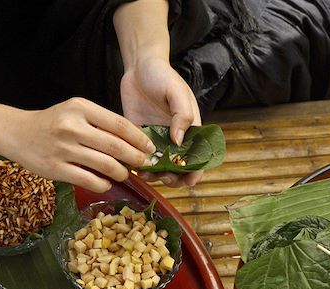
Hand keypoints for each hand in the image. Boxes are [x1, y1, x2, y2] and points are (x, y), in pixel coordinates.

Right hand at [0, 97, 155, 192]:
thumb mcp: (75, 111)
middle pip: (115, 146)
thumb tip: (132, 141)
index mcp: (81, 108)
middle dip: (135, 158)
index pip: (119, 125)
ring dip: (121, 172)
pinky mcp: (56, 169)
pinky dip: (103, 184)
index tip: (149, 147)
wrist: (17, 133)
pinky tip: (106, 183)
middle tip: (143, 164)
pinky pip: (89, 180)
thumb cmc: (52, 122)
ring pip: (105, 165)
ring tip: (125, 174)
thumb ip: (100, 122)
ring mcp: (64, 149)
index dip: (139, 138)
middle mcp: (72, 127)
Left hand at [120, 56, 202, 186]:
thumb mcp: (177, 92)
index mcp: (189, 130)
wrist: (139, 66)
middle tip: (163, 175)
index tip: (188, 181)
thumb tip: (178, 142)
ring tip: (146, 172)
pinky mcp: (137, 138)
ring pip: (157, 168)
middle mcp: (173, 139)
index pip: (197, 159)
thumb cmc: (163, 76)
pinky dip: (136, 165)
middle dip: (172, 179)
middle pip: (177, 170)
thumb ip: (182, 115)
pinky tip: (132, 164)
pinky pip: (137, 157)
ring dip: (154, 176)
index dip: (194, 173)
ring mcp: (155, 140)